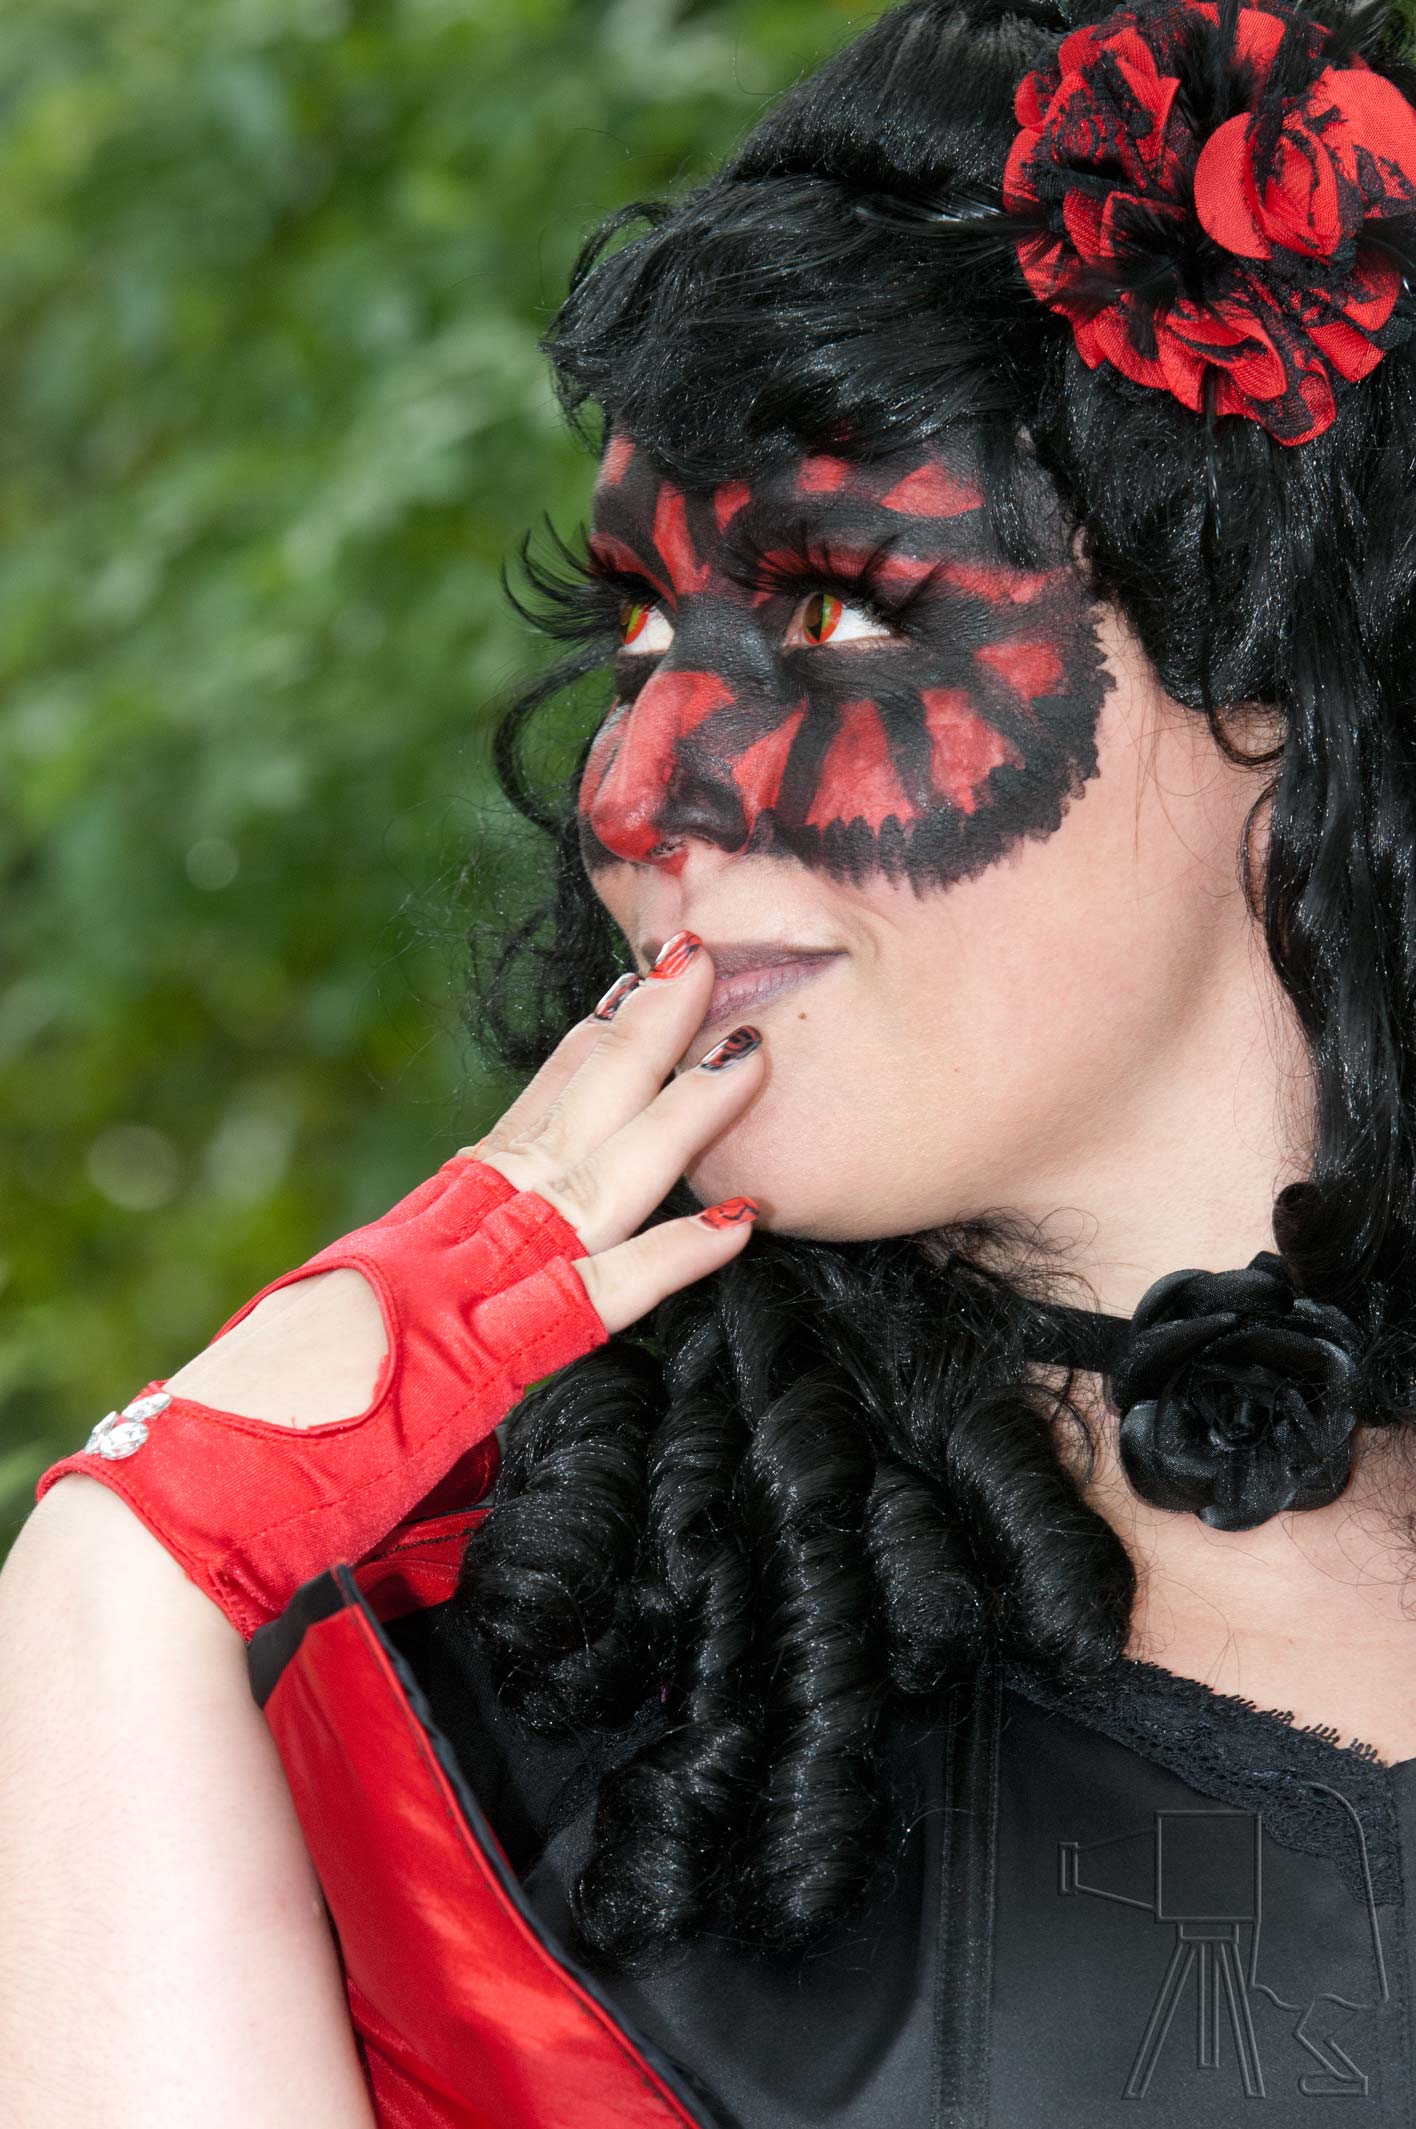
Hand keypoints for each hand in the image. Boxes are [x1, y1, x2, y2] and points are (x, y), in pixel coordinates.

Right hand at [33, 931, 766, 1637]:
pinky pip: (591, 1302)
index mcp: (405, 1238)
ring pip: (590, 1183)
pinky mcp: (472, 1367)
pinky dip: (668, 1259)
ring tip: (748, 1051)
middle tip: (699, 958)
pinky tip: (735, 1222)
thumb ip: (403, 1327)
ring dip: (676, 1114)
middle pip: (557, 1122)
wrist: (182, 1491)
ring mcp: (454, 1294)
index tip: (627, 997)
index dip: (576, 1063)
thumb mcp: (339, 1356)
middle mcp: (432, 1242)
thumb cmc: (247, 1448)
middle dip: (637, 1037)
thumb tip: (430, 1339)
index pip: (511, 1132)